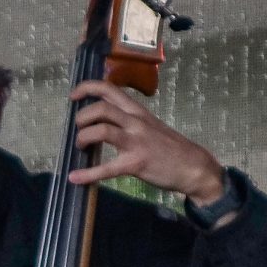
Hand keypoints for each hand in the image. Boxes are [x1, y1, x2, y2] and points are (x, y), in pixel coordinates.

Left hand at [67, 81, 224, 205]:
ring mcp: (136, 141)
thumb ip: (127, 119)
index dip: (87, 88)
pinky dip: (87, 174)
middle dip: (81, 117)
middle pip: (101, 107)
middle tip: (78, 129)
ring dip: (83, 137)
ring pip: (102, 130)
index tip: (73, 96)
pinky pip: (107, 168)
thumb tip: (100, 120)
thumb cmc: (168, 146)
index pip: (109, 89)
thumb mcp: (148, 124)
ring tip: (80, 146)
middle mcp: (135, 121)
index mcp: (136, 110)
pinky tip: (75, 177)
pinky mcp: (136, 163)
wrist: (193, 166)